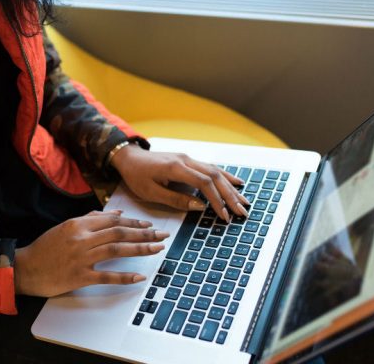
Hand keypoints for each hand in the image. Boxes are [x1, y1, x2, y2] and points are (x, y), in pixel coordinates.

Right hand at [14, 210, 169, 296]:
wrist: (26, 268)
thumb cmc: (45, 248)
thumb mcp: (66, 227)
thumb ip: (91, 218)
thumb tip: (116, 213)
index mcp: (78, 224)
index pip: (112, 221)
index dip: (134, 223)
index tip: (149, 226)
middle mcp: (81, 238)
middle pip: (118, 233)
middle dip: (143, 234)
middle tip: (162, 235)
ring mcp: (80, 258)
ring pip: (116, 250)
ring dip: (139, 249)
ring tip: (157, 249)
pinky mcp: (79, 277)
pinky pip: (106, 276)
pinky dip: (124, 276)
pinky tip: (139, 276)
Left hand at [111, 144, 249, 221]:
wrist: (130, 158)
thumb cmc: (136, 176)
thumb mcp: (150, 192)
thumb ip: (175, 199)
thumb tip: (200, 206)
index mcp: (175, 168)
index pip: (204, 183)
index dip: (216, 200)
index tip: (224, 215)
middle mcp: (186, 160)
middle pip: (215, 176)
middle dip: (230, 196)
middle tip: (242, 212)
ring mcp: (189, 158)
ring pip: (216, 172)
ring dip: (231, 188)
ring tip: (244, 202)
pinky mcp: (189, 160)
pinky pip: (211, 167)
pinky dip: (226, 176)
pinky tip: (238, 183)